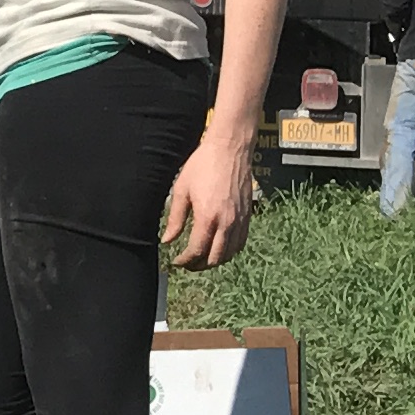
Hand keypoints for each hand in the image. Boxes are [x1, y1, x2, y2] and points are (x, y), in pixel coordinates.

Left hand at [161, 129, 255, 270]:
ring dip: (215, 261)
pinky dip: (229, 251)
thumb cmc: (203, 165)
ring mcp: (240, 220)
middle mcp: (227, 222)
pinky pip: (240, 243)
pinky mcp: (248, 216)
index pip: (197, 251)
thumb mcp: (181, 190)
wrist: (230, 149)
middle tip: (188, 263)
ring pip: (229, 254)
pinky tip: (219, 248)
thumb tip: (167, 240)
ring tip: (201, 259)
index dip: (185, 260)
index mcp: (208, 217)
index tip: (177, 261)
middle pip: (215, 258)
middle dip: (199, 265)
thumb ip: (175, 219)